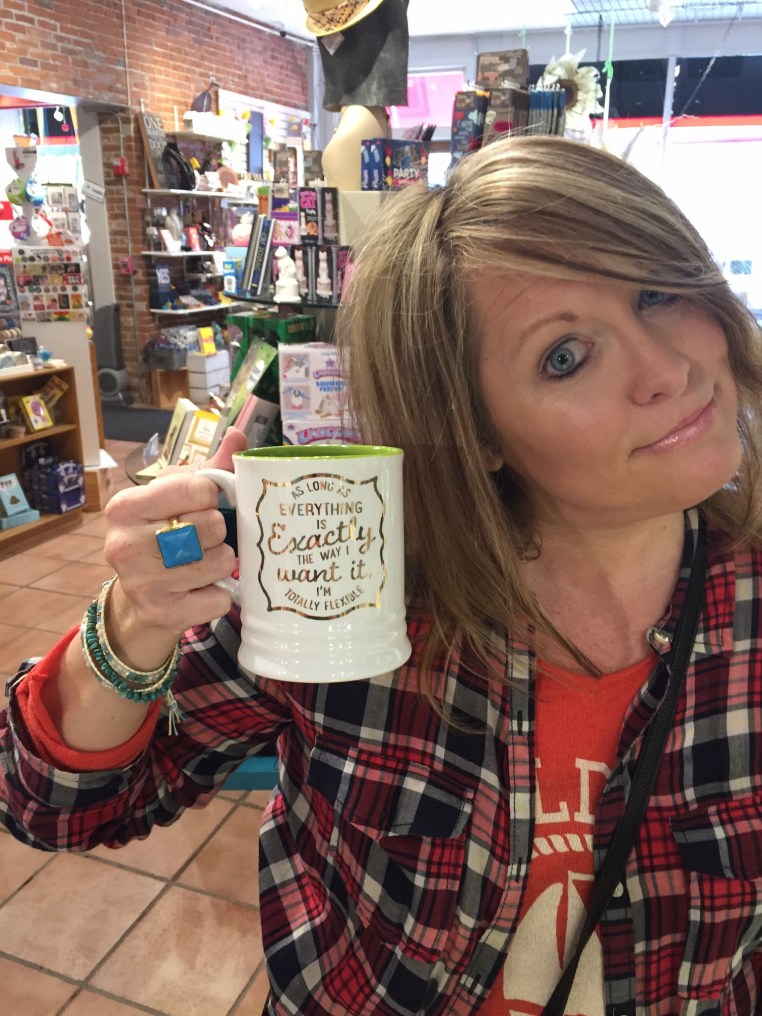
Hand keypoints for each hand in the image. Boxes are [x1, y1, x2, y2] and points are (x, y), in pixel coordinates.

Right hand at [102, 427, 247, 670]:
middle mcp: (125, 544)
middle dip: (219, 532)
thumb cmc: (161, 538)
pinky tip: (201, 591)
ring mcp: (142, 583)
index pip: (197, 488)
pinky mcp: (162, 614)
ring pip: (220, 562)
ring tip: (204, 563)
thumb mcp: (175, 498)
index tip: (206, 504)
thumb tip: (239, 436)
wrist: (139, 603)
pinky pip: (219, 598)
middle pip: (212, 526)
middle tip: (205, 539)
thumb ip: (209, 468)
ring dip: (222, 563)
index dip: (213, 495)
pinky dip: (220, 595)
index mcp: (126, 506)